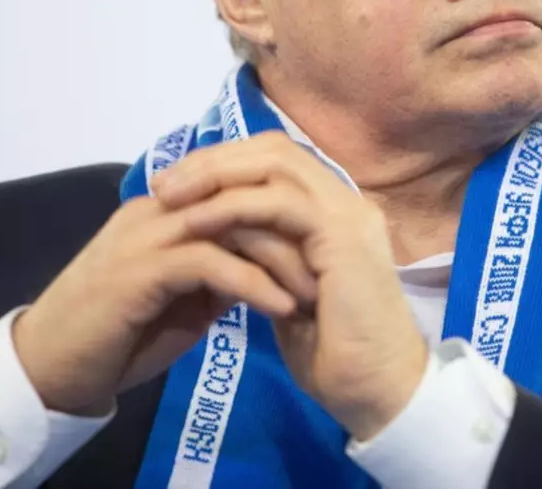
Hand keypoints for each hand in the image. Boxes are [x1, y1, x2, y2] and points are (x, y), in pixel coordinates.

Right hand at [12, 192, 317, 416]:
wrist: (50, 366)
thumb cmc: (117, 333)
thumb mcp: (182, 296)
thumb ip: (220, 269)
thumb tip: (266, 262)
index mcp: (168, 208)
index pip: (238, 183)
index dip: (286, 209)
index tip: (329, 243)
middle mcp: (157, 209)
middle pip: (241, 191)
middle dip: (294, 226)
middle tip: (337, 259)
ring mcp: (146, 235)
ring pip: (230, 222)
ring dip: (282, 257)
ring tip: (319, 289)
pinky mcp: (139, 270)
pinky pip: (210, 263)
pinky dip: (253, 284)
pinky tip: (284, 310)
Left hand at [152, 133, 429, 439]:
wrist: (379, 391)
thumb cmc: (336, 354)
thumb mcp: (285, 291)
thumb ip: (264, 256)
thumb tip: (220, 234)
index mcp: (335, 210)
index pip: (277, 159)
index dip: (224, 163)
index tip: (175, 183)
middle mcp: (346, 201)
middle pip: (274, 150)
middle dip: (213, 160)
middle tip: (162, 181)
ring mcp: (349, 215)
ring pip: (276, 166)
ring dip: (215, 177)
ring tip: (169, 196)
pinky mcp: (342, 238)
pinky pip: (280, 206)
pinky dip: (233, 208)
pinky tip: (197, 222)